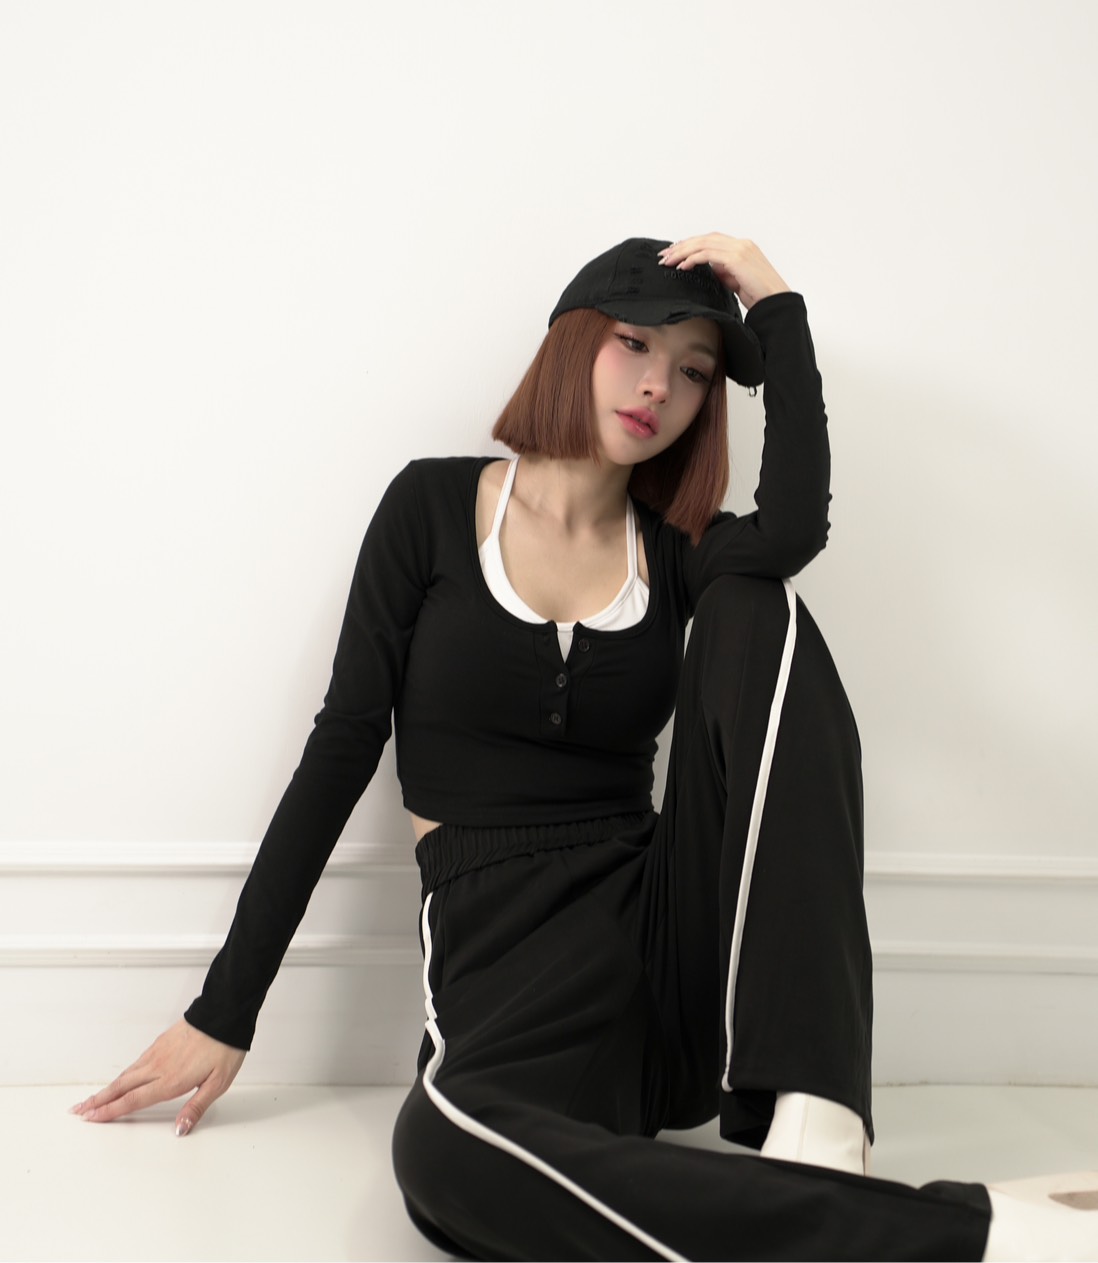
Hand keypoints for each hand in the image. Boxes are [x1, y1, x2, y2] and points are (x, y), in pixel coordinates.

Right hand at [71, 1018, 245, 1135]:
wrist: (225, 1013)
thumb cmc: (225, 1048)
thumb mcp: (218, 1083)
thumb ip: (196, 1107)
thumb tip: (180, 1129)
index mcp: (170, 1081)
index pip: (133, 1100)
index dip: (110, 1112)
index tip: (91, 1119)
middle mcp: (158, 1067)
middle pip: (121, 1087)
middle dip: (97, 1101)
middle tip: (78, 1111)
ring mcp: (157, 1052)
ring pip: (126, 1074)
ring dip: (106, 1087)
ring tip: (92, 1098)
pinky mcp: (161, 1042)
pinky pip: (136, 1062)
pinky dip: (122, 1074)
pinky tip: (121, 1078)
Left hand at [658, 234, 791, 311]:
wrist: (776, 302)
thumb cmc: (760, 295)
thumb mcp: (737, 281)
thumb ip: (724, 272)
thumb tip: (709, 270)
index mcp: (742, 247)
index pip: (711, 240)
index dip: (691, 244)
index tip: (675, 253)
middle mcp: (741, 244)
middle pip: (704, 239)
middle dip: (682, 246)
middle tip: (665, 256)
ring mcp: (739, 249)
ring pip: (704, 243)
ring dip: (683, 251)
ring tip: (669, 261)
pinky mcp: (737, 259)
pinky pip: (708, 255)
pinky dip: (693, 259)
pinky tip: (683, 266)